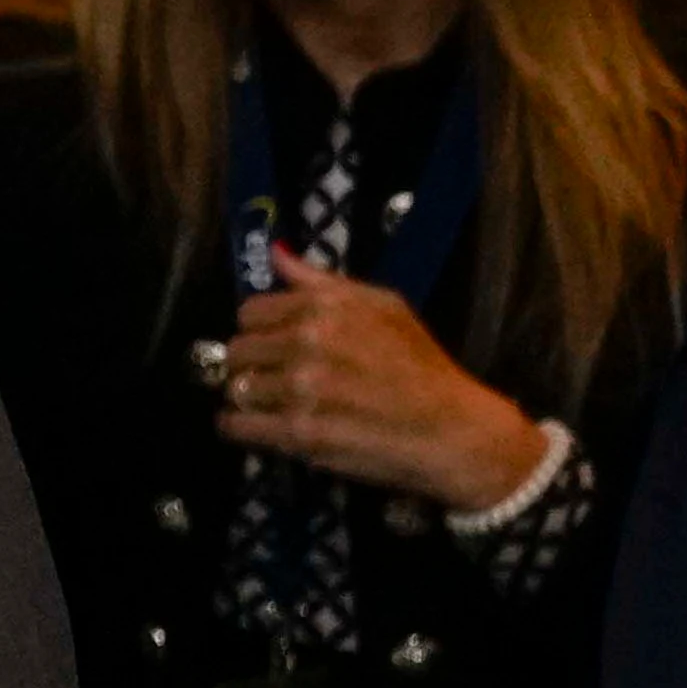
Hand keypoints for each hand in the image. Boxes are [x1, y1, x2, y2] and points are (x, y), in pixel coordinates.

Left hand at [219, 250, 546, 508]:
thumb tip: (277, 254)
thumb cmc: (420, 366)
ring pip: (235, 389)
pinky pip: (236, 426)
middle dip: (251, 364)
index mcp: (325, 308)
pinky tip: (262, 426)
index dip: (259, 329)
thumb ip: (322, 281)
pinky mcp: (299, 433)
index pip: (249, 312)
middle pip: (236, 351)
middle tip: (274, 376)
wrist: (451, 428)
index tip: (273, 342)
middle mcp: (308, 344)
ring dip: (248, 398)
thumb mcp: (384, 306)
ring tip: (276, 403)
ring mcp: (301, 390)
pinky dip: (241, 428)